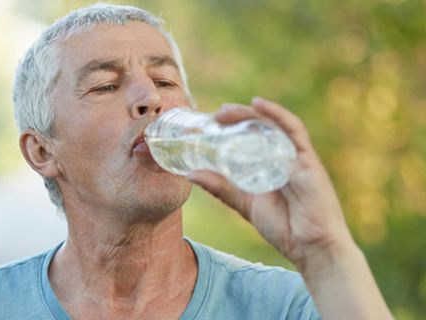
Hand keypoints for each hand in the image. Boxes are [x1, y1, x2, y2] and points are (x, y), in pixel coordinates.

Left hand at [187, 97, 354, 269]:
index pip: (254, 135)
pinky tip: (260, 105)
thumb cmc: (284, 226)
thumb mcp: (245, 203)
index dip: (233, 124)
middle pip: (263, 126)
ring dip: (251, 114)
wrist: (312, 248)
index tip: (209, 122)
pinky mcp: (309, 162)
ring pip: (274, 125)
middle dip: (239, 116)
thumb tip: (191, 174)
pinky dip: (278, 116)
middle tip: (216, 115)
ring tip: (226, 111)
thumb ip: (221, 188)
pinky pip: (294, 133)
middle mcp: (286, 155)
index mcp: (272, 162)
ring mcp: (298, 157)